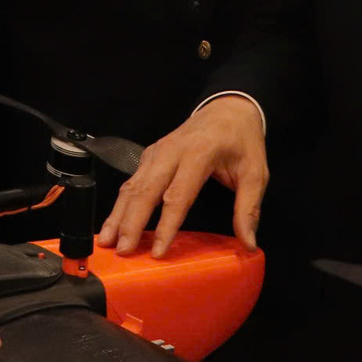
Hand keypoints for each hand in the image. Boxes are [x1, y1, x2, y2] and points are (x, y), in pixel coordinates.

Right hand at [99, 96, 267, 257]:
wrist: (228, 109)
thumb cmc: (241, 141)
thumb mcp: (255, 173)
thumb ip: (248, 208)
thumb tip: (248, 243)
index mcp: (199, 153)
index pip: (178, 195)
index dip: (166, 225)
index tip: (158, 252)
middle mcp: (172, 151)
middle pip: (146, 190)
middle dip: (131, 223)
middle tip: (122, 251)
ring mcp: (157, 151)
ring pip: (132, 186)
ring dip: (118, 214)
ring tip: (106, 241)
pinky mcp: (149, 155)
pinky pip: (132, 182)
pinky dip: (120, 204)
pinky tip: (113, 223)